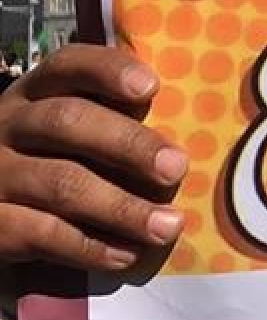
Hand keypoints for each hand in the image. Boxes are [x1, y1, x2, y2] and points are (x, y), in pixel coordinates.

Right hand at [0, 45, 185, 271]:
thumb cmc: (58, 162)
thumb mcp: (76, 131)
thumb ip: (118, 120)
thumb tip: (195, 132)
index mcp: (37, 91)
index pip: (69, 65)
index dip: (108, 71)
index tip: (151, 87)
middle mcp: (9, 124)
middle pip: (68, 122)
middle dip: (129, 144)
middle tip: (177, 168)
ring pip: (60, 184)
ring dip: (122, 207)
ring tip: (169, 226)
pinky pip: (40, 234)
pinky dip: (89, 246)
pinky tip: (126, 254)